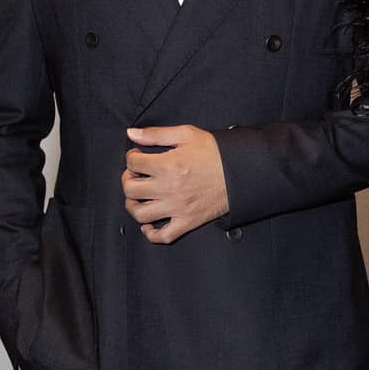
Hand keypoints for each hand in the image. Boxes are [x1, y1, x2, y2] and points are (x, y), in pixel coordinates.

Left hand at [123, 125, 229, 243]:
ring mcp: (177, 208)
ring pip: (140, 214)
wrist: (240, 172)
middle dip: (128, 179)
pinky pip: (163, 236)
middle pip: (130, 189)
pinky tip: (149, 223)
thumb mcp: (187, 134)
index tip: (138, 156)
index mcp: (168, 165)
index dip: (131, 157)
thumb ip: (156, 134)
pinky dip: (151, 233)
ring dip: (133, 205)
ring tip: (138, 197)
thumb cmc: (216, 153)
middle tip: (135, 175)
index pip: (133, 163)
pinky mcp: (187, 221)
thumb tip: (132, 134)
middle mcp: (169, 189)